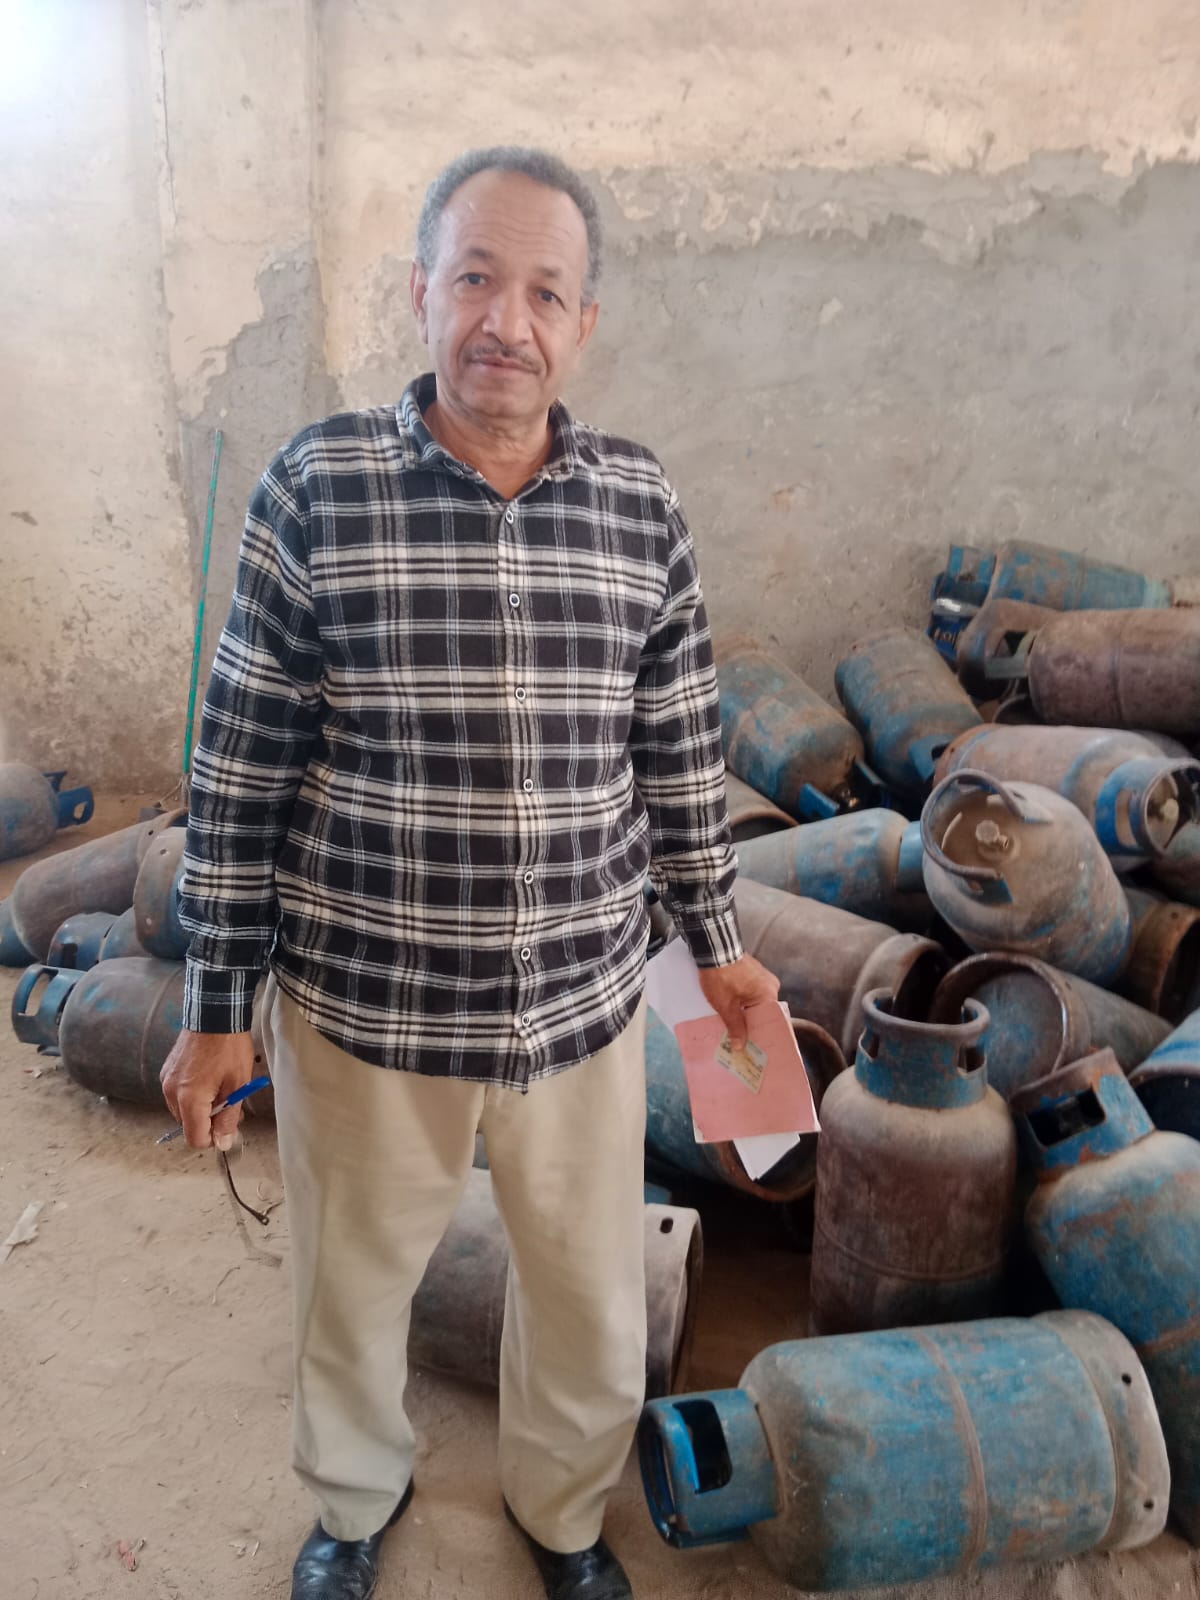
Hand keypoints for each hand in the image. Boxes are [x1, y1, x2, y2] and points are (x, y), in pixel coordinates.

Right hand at [160, 1029, 256, 1149]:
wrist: (215, 1014)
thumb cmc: (229, 1048)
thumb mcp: (237, 1084)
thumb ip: (228, 1117)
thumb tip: (222, 1143)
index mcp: (189, 1099)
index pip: (195, 1138)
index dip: (214, 1137)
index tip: (229, 1123)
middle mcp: (171, 1093)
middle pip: (188, 1125)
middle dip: (210, 1120)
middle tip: (231, 1101)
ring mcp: (166, 1081)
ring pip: (183, 1111)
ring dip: (202, 1107)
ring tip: (221, 1087)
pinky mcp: (167, 1072)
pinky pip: (178, 1095)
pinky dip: (193, 1095)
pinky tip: (209, 1078)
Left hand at [698, 954, 780, 1048]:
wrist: (713, 949)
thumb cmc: (721, 978)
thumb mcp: (726, 1006)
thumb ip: (735, 1027)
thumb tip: (740, 1046)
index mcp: (769, 995)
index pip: (769, 1022)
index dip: (759, 1034)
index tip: (752, 1047)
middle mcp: (771, 985)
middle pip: (762, 1012)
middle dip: (750, 1024)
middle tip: (740, 1040)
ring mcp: (763, 977)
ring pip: (755, 1002)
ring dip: (745, 1012)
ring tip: (734, 1027)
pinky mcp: (753, 971)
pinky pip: (751, 991)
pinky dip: (743, 1000)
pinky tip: (732, 1008)